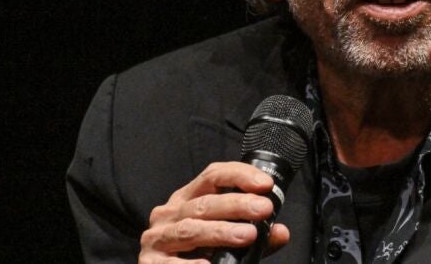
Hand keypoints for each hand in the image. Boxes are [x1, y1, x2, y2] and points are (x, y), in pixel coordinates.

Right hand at [138, 161, 290, 262]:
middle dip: (237, 205)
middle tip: (264, 209)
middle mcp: (169, 213)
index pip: (213, 176)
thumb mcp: (227, 239)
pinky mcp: (149, 263)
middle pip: (204, 203)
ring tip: (247, 235)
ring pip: (190, 230)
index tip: (265, 184)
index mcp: (188, 199)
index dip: (240, 175)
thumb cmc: (199, 253)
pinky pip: (172, 263)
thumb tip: (280, 232)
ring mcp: (157, 238)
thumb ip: (256, 236)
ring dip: (221, 232)